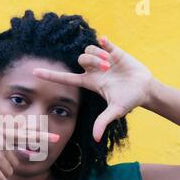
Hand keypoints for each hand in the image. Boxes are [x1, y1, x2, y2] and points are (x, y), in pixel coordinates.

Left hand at [32, 36, 154, 141]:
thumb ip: (103, 122)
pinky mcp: (113, 51)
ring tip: (111, 63)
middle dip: (91, 61)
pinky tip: (106, 43)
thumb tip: (96, 138)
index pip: (65, 78)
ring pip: (89, 49)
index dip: (50, 75)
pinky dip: (103, 42)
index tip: (34, 71)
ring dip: (98, 55)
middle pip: (80, 59)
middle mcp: (92, 70)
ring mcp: (102, 59)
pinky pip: (102, 41)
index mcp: (89, 82)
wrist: (144, 89)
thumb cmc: (128, 100)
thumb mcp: (115, 111)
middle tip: (106, 69)